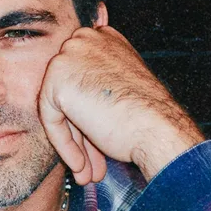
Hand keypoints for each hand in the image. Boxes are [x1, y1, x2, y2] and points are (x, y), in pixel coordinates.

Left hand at [38, 25, 203, 182]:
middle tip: (90, 163)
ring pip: (60, 110)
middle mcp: (84, 40)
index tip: (95, 143)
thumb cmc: (148, 116)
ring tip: (87, 172)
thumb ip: (95, 86)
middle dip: (81, 134)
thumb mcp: (121, 88)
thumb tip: (73, 107)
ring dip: (75, 146)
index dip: (87, 115)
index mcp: (103, 38)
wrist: (158, 128)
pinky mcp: (57, 82)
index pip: (81, 79)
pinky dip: (65, 146)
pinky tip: (81, 166)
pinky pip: (52, 121)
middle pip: (70, 95)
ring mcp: (69, 58)